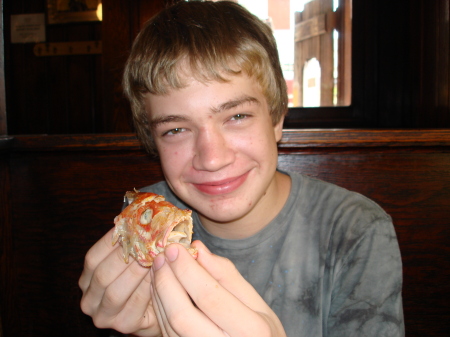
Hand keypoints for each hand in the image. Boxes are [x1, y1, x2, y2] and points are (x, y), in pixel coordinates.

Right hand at [78, 228, 160, 335]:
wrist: (158, 308)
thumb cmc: (144, 279)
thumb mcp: (134, 259)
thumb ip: (132, 244)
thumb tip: (142, 217)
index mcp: (88, 278)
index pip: (93, 257)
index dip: (112, 241)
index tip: (133, 227)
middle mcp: (89, 298)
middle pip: (103, 274)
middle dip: (127, 257)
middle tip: (148, 243)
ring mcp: (103, 315)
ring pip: (116, 291)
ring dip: (137, 272)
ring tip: (155, 257)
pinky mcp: (122, 325)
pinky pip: (134, 305)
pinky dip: (147, 287)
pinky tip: (159, 275)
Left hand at [150, 241, 285, 336]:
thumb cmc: (263, 335)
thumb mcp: (257, 304)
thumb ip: (227, 276)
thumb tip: (198, 249)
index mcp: (249, 330)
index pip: (209, 296)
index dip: (187, 270)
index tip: (175, 247)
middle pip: (182, 314)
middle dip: (166, 281)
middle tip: (161, 256)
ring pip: (170, 326)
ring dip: (159, 293)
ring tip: (158, 268)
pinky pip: (168, 333)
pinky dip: (160, 308)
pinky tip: (160, 288)